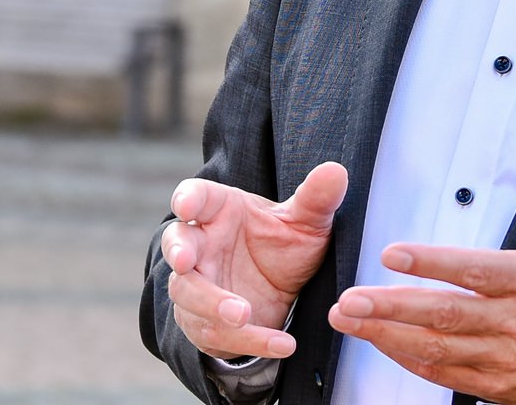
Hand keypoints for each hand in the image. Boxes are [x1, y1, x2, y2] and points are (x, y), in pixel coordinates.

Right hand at [162, 161, 347, 360]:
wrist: (283, 294)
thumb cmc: (284, 245)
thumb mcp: (306, 224)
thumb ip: (317, 199)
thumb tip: (336, 171)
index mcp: (218, 211)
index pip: (196, 197)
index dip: (187, 199)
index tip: (185, 205)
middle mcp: (201, 246)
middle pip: (179, 246)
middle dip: (179, 253)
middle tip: (186, 262)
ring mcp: (197, 286)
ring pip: (189, 295)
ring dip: (212, 306)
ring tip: (244, 314)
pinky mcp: (205, 323)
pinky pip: (215, 334)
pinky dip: (249, 341)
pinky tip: (282, 343)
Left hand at [328, 151, 515, 404]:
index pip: (473, 270)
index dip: (431, 263)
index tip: (391, 254)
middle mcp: (513, 321)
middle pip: (443, 314)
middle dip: (390, 307)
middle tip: (349, 299)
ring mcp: (503, 356)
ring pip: (436, 348)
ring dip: (388, 335)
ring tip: (349, 321)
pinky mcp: (497, 384)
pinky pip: (446, 375)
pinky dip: (410, 362)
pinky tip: (382, 345)